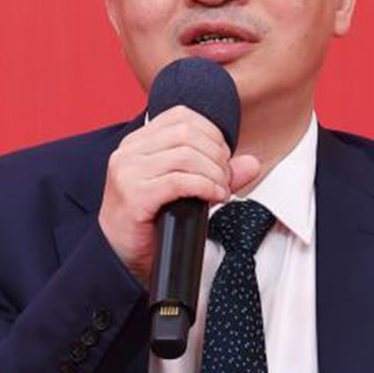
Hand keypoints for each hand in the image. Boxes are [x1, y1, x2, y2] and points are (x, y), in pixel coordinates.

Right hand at [98, 105, 260, 283]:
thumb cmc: (151, 221)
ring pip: (185, 155)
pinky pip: (179, 181)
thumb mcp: (187, 189)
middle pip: (186, 133)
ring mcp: (128, 172)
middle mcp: (129, 152)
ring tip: (220, 190)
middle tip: (225, 178)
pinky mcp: (134, 194)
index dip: (211, 132)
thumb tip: (252, 163)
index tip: (222, 157)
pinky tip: (215, 197)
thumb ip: (217, 172)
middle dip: (216, 155)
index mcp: (137, 142)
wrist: (122, 256)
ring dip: (214, 173)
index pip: (180, 116)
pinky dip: (205, 187)